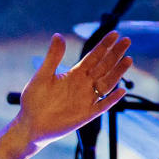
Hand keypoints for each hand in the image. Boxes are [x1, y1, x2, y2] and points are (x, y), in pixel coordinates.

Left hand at [16, 32, 132, 146]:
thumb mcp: (42, 76)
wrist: (30, 125)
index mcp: (74, 74)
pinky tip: (121, 91)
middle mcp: (84, 85)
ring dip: (118, 73)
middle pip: (104, 67)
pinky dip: (112, 99)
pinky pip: (103, 106)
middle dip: (115, 54)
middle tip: (127, 40)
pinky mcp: (87, 114)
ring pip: (107, 83)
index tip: (114, 33)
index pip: (93, 57)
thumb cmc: (34, 101)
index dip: (104, 46)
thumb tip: (58, 35)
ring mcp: (87, 99)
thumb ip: (53, 58)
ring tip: (128, 59)